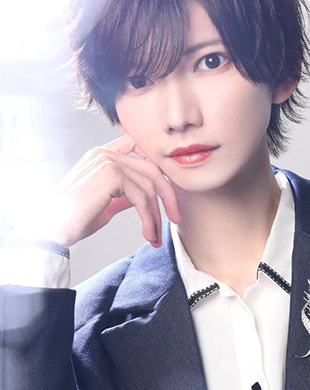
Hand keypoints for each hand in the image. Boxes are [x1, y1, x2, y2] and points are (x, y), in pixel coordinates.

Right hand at [28, 134, 180, 247]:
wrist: (52, 228)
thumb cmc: (74, 219)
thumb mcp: (106, 203)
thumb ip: (124, 194)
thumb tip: (144, 197)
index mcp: (102, 155)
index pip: (141, 152)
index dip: (158, 170)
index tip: (167, 197)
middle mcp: (105, 153)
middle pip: (151, 168)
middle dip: (168, 195)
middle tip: (176, 218)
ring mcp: (107, 161)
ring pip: (149, 185)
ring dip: (156, 215)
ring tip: (155, 237)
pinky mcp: (110, 174)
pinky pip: (141, 197)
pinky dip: (148, 218)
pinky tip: (148, 234)